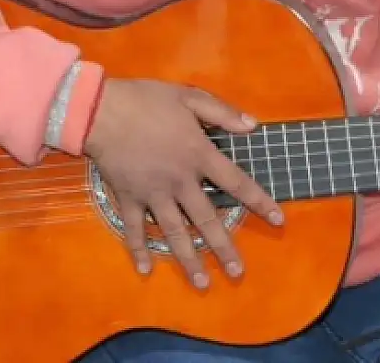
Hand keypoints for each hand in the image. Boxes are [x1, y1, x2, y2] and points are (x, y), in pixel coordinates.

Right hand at [81, 78, 282, 287]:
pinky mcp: (129, 197)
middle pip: (207, 219)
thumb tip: (253, 126)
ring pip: (175, 232)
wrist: (101, 110)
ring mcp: (154, 193)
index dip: (259, 201)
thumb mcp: (188, 96)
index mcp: (198, 155)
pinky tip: (145, 270)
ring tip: (202, 284)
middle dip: (224, 248)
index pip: (236, 182)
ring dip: (189, 259)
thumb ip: (222, 112)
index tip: (279, 219)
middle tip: (237, 272)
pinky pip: (134, 228)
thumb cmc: (146, 100)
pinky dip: (139, 249)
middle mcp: (180, 181)